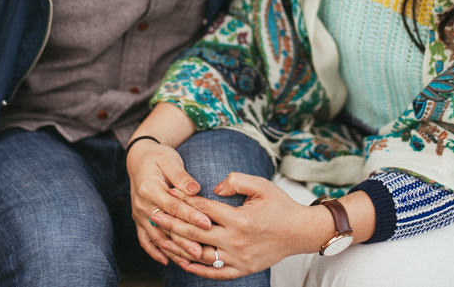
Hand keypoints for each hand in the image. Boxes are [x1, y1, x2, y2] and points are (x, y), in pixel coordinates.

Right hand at [126, 139, 212, 265]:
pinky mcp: (139, 220)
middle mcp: (142, 204)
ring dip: (173, 251)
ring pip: (156, 237)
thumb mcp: (170, 160)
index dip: (191, 216)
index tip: (208, 223)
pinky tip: (167, 261)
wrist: (139, 158)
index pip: (173, 206)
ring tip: (190, 262)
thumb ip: (181, 176)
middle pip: (165, 226)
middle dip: (184, 241)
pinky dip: (155, 252)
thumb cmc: (159, 157)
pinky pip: (145, 240)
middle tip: (202, 252)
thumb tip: (194, 189)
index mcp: (149, 188)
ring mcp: (139, 214)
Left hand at [154, 172, 331, 278]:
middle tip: (152, 215)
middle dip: (171, 223)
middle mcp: (236, 241)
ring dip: (178, 248)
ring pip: (200, 255)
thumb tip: (215, 188)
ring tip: (160, 239)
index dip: (183, 201)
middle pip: (195, 233)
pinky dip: (196, 269)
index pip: (203, 209)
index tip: (167, 194)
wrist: (300, 232)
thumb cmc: (280, 205)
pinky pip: (214, 272)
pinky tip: (182, 261)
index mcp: (240, 218)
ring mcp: (238, 258)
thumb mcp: (262, 185)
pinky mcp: (242, 269)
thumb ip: (237, 180)